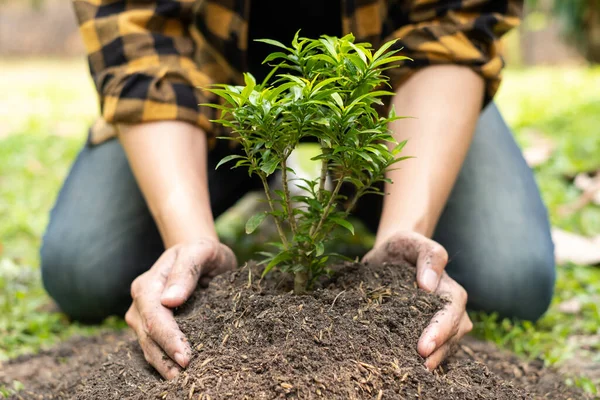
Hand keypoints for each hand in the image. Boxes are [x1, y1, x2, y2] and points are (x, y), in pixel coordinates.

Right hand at [125, 239, 236, 378]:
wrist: (198, 254)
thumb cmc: (201, 252)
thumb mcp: (201, 251)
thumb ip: (187, 270)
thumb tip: (171, 300)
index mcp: (148, 283)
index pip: (154, 316)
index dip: (168, 338)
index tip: (186, 356)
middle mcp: (140, 302)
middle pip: (147, 335)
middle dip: (165, 358)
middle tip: (185, 377)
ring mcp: (142, 316)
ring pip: (147, 346)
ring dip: (162, 365)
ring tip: (181, 382)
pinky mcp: (150, 327)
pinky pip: (153, 348)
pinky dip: (164, 362)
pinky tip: (177, 374)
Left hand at [362, 231, 471, 369]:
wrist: (389, 257)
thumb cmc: (402, 248)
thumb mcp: (411, 242)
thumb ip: (427, 257)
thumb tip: (429, 285)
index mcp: (450, 290)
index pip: (451, 313)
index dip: (439, 331)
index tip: (423, 347)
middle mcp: (450, 311)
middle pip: (451, 336)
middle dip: (437, 351)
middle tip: (419, 364)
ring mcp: (440, 325)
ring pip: (444, 348)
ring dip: (432, 360)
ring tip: (413, 371)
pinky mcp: (426, 334)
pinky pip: (430, 351)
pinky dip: (422, 359)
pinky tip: (407, 368)